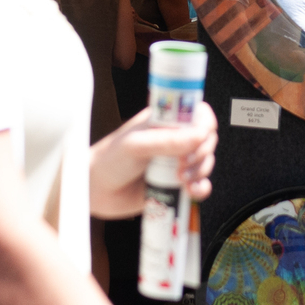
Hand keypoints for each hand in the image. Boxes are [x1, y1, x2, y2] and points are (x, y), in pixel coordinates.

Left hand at [89, 100, 217, 217]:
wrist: (97, 192)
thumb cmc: (109, 160)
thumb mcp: (135, 145)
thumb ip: (166, 140)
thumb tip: (199, 135)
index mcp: (164, 121)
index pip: (197, 112)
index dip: (204, 123)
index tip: (197, 136)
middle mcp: (174, 139)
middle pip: (207, 138)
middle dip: (202, 151)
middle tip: (182, 163)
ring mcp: (177, 162)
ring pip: (206, 162)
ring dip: (201, 171)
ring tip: (180, 180)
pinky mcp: (177, 184)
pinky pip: (200, 185)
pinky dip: (201, 189)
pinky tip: (189, 191)